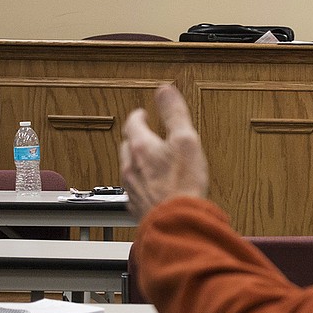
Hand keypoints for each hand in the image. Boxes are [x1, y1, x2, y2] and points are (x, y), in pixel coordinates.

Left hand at [119, 84, 208, 219]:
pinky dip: (141, 183)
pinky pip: (134, 189)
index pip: (132, 124)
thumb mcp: (185, 140)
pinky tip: (152, 187)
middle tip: (144, 134)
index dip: (138, 116)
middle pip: (126, 146)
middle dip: (135, 138)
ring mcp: (132, 188)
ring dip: (137, 161)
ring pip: (128, 168)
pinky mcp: (137, 207)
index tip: (142, 113)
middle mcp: (130, 167)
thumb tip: (165, 90)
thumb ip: (174, 113)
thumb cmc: (182, 185)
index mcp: (141, 147)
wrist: (176, 222)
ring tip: (149, 159)